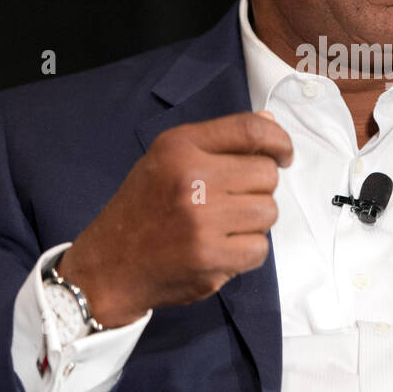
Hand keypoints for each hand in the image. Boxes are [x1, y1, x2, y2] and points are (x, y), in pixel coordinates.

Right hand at [56, 110, 292, 326]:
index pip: (250, 130)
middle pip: (266, 174)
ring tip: (223, 227)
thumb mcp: (169, 159)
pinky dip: (246, 252)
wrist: (109, 266)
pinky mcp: (210, 257)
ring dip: (253, 222)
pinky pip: (260, 248)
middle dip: (259, 189)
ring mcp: (201, 219)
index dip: (279, 141)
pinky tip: (220, 250)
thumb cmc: (144, 208)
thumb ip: (220, 141)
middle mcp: (190, 177)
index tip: (283, 155)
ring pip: (268, 212)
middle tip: (232, 202)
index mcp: (180, 146)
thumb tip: (271, 125)